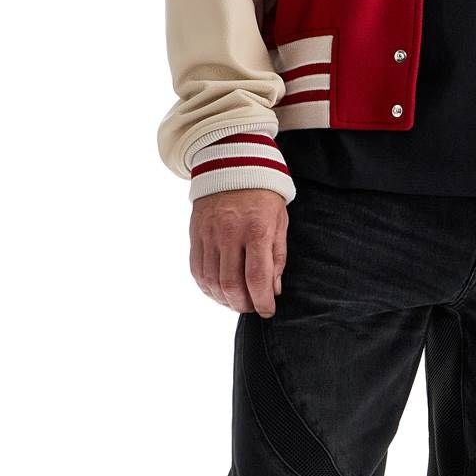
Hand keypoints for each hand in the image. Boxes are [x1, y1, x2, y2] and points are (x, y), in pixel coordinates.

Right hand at [190, 189, 287, 316]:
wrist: (232, 165)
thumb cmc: (262, 195)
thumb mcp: (280, 221)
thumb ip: (277, 257)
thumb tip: (273, 290)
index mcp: (255, 230)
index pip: (257, 277)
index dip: (262, 301)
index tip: (268, 310)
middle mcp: (229, 234)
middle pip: (231, 285)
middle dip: (243, 305)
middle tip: (253, 307)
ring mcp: (208, 235)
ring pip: (211, 282)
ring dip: (224, 300)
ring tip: (237, 302)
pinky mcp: (195, 235)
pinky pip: (197, 270)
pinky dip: (207, 287)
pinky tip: (219, 291)